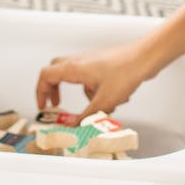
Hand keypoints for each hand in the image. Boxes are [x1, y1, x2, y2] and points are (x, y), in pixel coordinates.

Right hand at [35, 39, 151, 119]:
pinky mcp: (102, 63)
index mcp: (73, 68)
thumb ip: (88, 116)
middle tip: (56, 104)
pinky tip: (113, 99)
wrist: (144, 58)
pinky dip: (95, 89)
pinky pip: (90, 77)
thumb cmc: (124, 72)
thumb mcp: (104, 101)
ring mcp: (90, 61)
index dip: (40, 92)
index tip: (43, 106)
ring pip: (76, 76)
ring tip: (95, 106)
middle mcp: (79, 61)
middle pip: (56, 72)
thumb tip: (77, 127)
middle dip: (54, 89)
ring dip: (81, 92)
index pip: (46, 76)